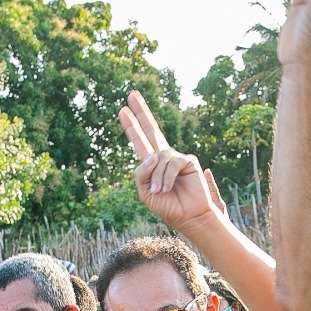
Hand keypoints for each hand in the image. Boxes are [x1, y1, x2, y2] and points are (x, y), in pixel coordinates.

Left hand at [118, 91, 224, 232]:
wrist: (187, 217)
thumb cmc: (167, 206)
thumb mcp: (145, 192)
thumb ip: (141, 173)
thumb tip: (151, 155)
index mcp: (151, 165)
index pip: (139, 141)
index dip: (131, 127)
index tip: (122, 111)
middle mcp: (163, 157)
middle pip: (151, 129)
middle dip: (141, 112)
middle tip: (131, 94)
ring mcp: (176, 158)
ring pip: (158, 157)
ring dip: (156, 177)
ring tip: (159, 191)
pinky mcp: (188, 161)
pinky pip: (171, 162)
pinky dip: (167, 176)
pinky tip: (167, 188)